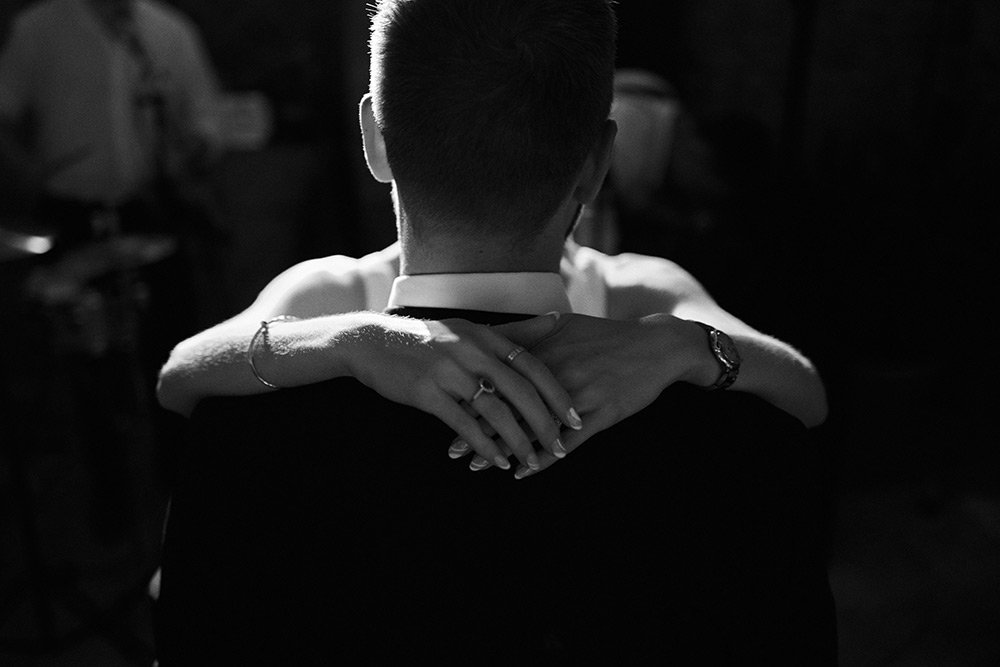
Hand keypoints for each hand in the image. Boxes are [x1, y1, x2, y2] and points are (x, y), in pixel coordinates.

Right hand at [345, 312, 581, 471]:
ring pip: (494, 411)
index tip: (575, 418)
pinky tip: (497, 461)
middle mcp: (471, 350)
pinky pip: (463, 423)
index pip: (532, 366)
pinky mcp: (427, 392)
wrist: (373, 343)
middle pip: (520, 391)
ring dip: (516, 440)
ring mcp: (448, 371)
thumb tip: (559, 319)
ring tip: (531, 461)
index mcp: (486, 336)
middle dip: (544, 423)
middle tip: (560, 447)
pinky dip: (484, 445)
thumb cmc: (428, 341)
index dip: (556, 394)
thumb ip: (514, 332)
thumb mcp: (470, 329)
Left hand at [454, 313, 711, 477]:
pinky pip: (570, 440)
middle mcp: (558, 371)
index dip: (472, 396)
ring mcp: (580, 394)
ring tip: (477, 467)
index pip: (500, 377)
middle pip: (511, 405)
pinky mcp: (603, 413)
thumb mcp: (564, 325)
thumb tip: (485, 335)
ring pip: (535, 426)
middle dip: (480, 428)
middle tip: (452, 451)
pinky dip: (547, 457)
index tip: (445, 412)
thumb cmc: (604, 336)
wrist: (656, 346)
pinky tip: (525, 471)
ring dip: (505, 448)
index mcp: (546, 349)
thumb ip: (526, 332)